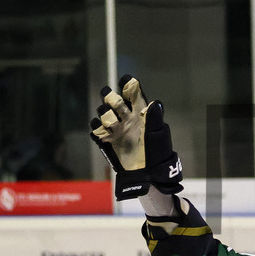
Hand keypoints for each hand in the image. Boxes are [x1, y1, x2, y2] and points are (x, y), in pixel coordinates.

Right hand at [89, 75, 182, 199]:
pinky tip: (105, 132)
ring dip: (106, 115)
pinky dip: (98, 128)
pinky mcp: (107, 140)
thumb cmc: (157, 153)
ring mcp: (116, 128)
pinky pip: (96, 129)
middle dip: (112, 98)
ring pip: (103, 112)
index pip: (133, 94)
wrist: (147, 174)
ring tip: (113, 124)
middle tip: (114, 103)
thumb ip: (154, 120)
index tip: (126, 81)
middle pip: (114, 100)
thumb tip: (156, 103)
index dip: (129, 86)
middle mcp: (126, 118)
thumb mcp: (158, 136)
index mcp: (140, 114)